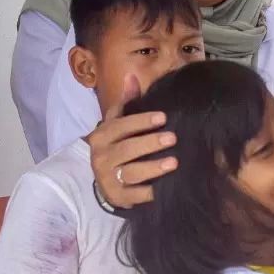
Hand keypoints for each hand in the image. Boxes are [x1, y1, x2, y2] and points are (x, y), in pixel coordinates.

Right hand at [89, 73, 177, 208]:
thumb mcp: (117, 123)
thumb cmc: (117, 145)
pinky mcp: (118, 197)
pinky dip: (150, 192)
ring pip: (131, 172)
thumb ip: (126, 102)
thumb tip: (131, 75)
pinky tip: (165, 187)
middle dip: (150, 143)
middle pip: (126, 150)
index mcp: (101, 136)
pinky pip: (135, 195)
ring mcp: (108, 179)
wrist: (106, 179)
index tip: (163, 118)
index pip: (120, 126)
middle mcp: (100, 158)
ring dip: (152, 167)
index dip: (141, 121)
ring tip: (173, 162)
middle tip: (172, 138)